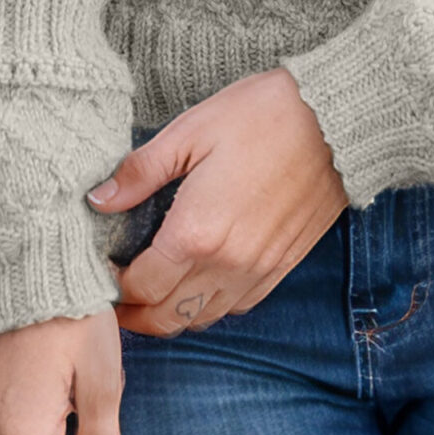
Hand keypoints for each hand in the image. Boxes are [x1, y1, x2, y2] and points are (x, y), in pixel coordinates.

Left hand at [89, 66, 349, 337]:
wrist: (334, 119)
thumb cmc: (261, 115)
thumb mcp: (191, 130)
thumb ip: (140, 171)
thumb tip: (98, 198)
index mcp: (195, 232)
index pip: (140, 287)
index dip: (113, 287)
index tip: (102, 273)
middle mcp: (225, 264)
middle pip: (166, 319)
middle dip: (135, 315)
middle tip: (117, 297)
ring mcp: (257, 270)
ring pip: (201, 319)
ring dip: (171, 314)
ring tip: (154, 292)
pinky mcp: (281, 266)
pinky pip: (237, 306)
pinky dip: (210, 305)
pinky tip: (200, 279)